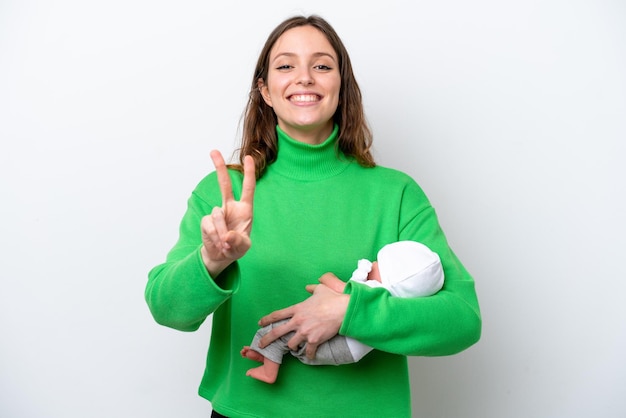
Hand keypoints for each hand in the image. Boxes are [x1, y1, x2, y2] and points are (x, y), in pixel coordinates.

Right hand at [200, 150, 255, 276]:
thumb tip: (227, 235)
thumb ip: (238, 241)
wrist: (220, 256)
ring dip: (222, 232)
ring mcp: (217, 213)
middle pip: (224, 184)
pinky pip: (210, 226)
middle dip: (219, 167)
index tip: (249, 157)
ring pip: (218, 216)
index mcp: (244, 209)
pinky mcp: (206, 221)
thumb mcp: (244, 247)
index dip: (248, 173)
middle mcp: (230, 207)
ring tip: (226, 243)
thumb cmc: (236, 247)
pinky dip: (215, 237)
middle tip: (213, 151)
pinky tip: (218, 242)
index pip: (248, 188)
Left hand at [258, 273, 349, 358]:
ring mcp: (305, 332)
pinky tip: (310, 356)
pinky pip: (308, 352)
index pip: (278, 315)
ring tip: (294, 347)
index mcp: (297, 309)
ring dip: (292, 346)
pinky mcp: (314, 340)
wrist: (343, 309)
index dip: (267, 320)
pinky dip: (309, 355)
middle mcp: (298, 321)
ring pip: (291, 344)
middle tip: (260, 345)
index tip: (261, 324)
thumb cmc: (332, 298)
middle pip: (277, 332)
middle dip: (267, 339)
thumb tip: (308, 287)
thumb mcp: (320, 289)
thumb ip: (311, 288)